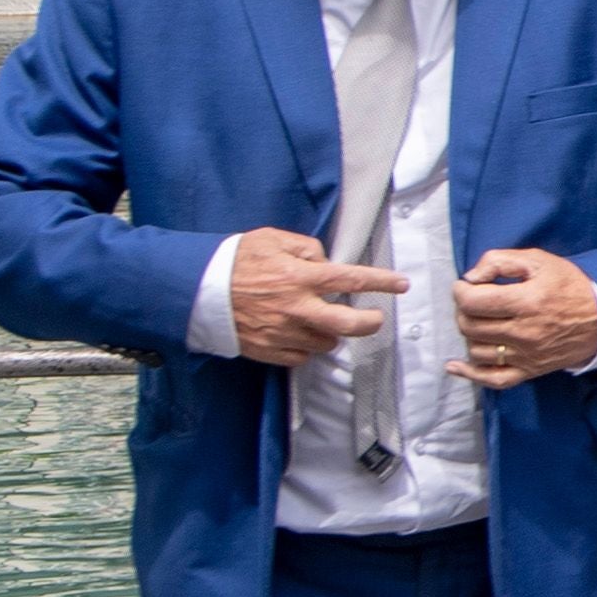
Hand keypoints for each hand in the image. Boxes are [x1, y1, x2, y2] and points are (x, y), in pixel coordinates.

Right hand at [227, 226, 404, 367]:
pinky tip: (300, 334)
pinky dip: (306, 347)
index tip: (401, 284)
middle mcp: (296, 308)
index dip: (381, 282)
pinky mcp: (269, 351)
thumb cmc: (235, 259)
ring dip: (331, 333)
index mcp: (299, 277)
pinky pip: (301, 357)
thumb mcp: (272, 239)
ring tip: (322, 321)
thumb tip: (327, 262)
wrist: (195, 290)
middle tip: (374, 318)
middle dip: (370, 323)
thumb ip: (306, 248)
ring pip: (326, 343)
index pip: (351, 278)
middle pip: (348, 325)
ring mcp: (283, 333)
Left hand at [452, 247, 596, 389]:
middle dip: (463, 310)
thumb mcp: (539, 260)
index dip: (460, 290)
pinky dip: (469, 374)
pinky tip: (454, 366)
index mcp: (527, 301)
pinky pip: (493, 379)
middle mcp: (524, 332)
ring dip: (470, 334)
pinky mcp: (530, 370)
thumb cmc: (570, 286)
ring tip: (480, 321)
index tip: (466, 285)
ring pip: (476, 350)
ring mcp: (526, 355)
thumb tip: (471, 277)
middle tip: (474, 300)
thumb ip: (500, 261)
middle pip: (470, 326)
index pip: (473, 301)